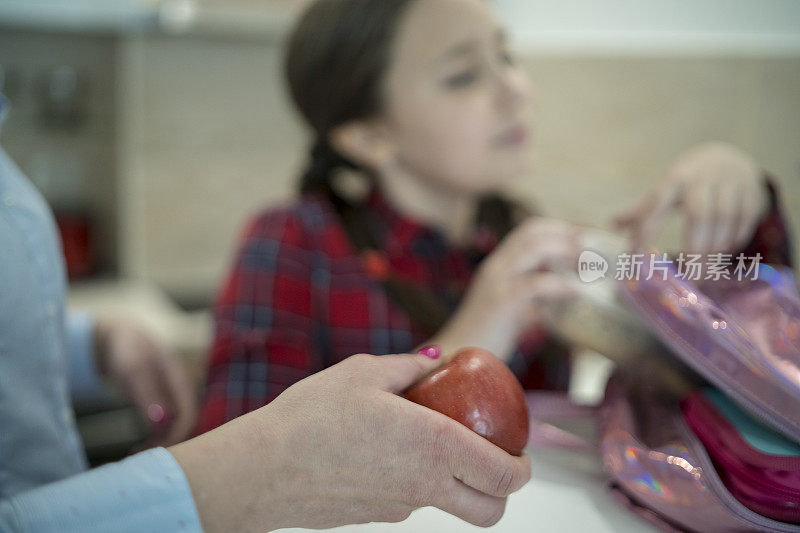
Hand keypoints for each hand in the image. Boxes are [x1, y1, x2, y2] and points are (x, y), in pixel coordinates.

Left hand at [94, 318, 196, 446]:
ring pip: (176, 427)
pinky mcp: (164, 404)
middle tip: (144, 458)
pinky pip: (165, 427)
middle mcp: (182, 391)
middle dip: (169, 443)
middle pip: (186, 425)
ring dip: (161, 443)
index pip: (189, 415)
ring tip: (138, 455)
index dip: (175, 436)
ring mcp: (174, 397)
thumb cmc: (128, 352)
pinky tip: (140, 447)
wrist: (121, 340)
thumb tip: (162, 422)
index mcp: (181, 380)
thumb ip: (149, 396)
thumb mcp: (135, 371)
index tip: (154, 452)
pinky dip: (155, 439)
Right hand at [170, 351, 531, 531]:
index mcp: (433, 446)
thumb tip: (437, 360)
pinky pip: (411, 501)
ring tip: (426, 439)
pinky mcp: (375, 517)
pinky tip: (384, 451)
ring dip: (456, 482)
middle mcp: (424, 485)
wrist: (260, 469)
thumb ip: (408, 366)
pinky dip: (416, 481)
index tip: (520, 452)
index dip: (523, 468)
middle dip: (504, 492)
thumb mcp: (363, 372)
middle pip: (490, 511)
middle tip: (493, 460)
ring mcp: (399, 508)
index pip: (504, 477)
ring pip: (450, 506)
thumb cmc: (311, 416)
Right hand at [428, 217, 580, 360]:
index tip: (589, 237)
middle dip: (567, 234)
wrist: (456, 358)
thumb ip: (537, 298)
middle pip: (532, 231)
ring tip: (590, 264)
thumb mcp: (516, 310)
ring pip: (533, 247)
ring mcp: (495, 281)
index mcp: (499, 265)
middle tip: (596, 248)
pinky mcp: (500, 302)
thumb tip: (570, 294)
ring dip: (566, 250)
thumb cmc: (488, 338)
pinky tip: (576, 292)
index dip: (561, 228)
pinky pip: (534, 284)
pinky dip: (559, 285)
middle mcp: (495, 266)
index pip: (529, 230)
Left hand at [614, 142, 768, 254]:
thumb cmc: (687, 182)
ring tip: (706, 269)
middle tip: (690, 275)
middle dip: (694, 247)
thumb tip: (611, 224)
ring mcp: (729, 184)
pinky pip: (745, 220)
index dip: (645, 230)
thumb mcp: (664, 190)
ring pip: (724, 219)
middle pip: (698, 215)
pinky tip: (724, 253)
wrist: (728, 158)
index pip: (655, 205)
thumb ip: (641, 210)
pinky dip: (734, 240)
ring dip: (716, 248)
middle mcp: (701, 180)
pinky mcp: (751, 191)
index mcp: (674, 180)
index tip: (635, 256)